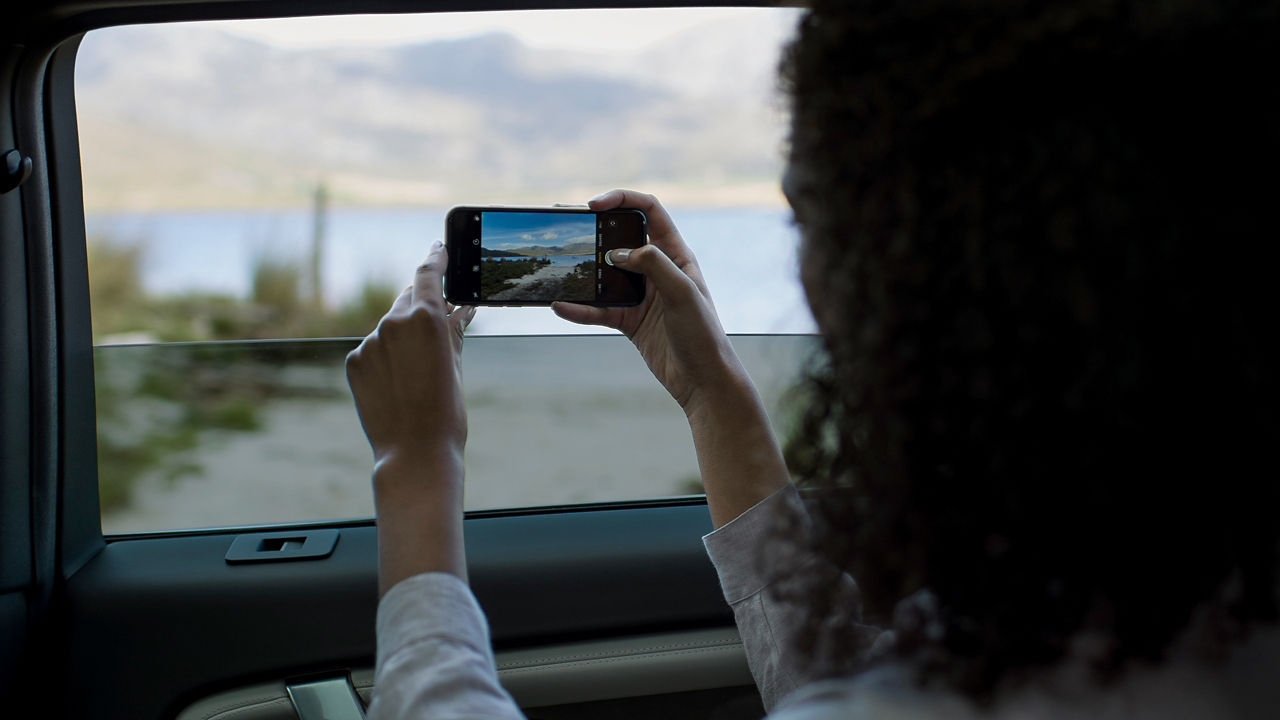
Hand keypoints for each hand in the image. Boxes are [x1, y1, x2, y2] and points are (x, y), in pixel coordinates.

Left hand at [346, 241, 475, 472]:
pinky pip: (373, 349)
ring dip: (403, 337)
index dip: (436, 257)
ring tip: (418, 372)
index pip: (429, 274)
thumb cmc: (445, 411)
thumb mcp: (456, 366)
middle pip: (408, 300)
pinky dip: (385, 357)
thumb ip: (453, 331)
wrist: (414, 452)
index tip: (439, 248)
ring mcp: (370, 342)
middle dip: (421, 307)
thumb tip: (460, 310)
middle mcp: (393, 323)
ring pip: (389, 327)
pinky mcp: (354, 361)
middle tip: (436, 325)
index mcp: (426, 318)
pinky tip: (398, 384)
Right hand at [552, 190, 746, 417]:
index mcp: (676, 255)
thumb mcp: (682, 293)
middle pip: (621, 238)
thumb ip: (652, 264)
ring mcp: (641, 295)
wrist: (703, 380)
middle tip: (567, 226)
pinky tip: (561, 306)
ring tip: (558, 264)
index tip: (594, 205)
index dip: (622, 200)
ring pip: (605, 274)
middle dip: (594, 230)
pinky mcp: (629, 320)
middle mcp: (657, 270)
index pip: (649, 211)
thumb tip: (617, 252)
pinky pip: (599, 309)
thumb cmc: (703, 334)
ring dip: (583, 270)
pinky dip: (580, 309)